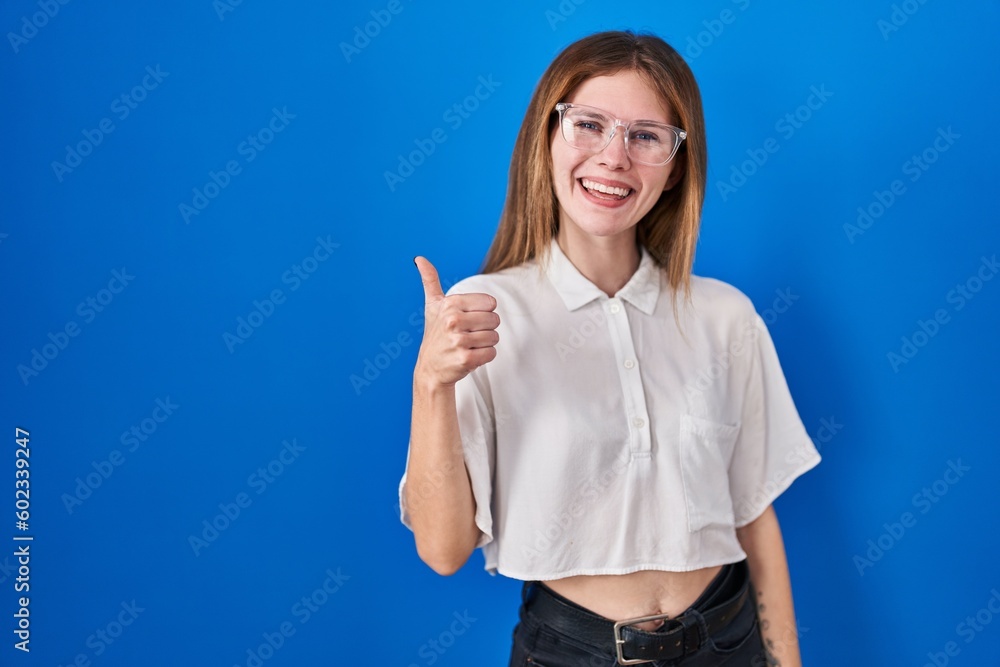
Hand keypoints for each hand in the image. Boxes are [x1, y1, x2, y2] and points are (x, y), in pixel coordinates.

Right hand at [413, 256, 499, 386]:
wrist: (430, 369)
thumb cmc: (435, 335)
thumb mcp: (432, 306)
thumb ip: (430, 280)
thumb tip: (419, 259)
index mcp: (450, 305)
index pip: (490, 303)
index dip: (483, 312)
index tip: (467, 320)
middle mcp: (453, 321)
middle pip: (495, 320)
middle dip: (485, 329)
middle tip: (468, 335)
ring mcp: (459, 341)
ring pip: (494, 337)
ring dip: (485, 344)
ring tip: (468, 346)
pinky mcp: (465, 359)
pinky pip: (492, 353)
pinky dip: (484, 357)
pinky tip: (469, 356)